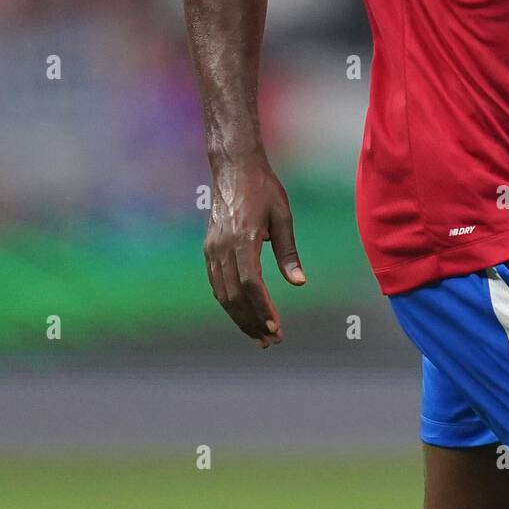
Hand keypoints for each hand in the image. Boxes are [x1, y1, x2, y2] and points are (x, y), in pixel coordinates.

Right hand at [203, 155, 305, 347]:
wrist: (233, 168)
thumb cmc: (263, 189)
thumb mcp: (282, 217)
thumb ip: (288, 252)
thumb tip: (299, 283)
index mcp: (243, 238)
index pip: (251, 284)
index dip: (262, 309)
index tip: (275, 327)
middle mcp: (222, 247)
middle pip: (234, 296)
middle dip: (252, 322)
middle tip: (271, 340)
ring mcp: (212, 249)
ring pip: (222, 294)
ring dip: (240, 317)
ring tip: (258, 335)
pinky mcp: (209, 249)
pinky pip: (217, 284)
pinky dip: (229, 303)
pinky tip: (243, 313)